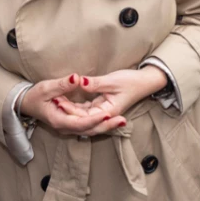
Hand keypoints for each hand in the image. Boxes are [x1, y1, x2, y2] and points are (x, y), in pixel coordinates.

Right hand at [20, 73, 125, 135]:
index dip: (94, 119)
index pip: (80, 123)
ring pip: (90, 129)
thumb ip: (62, 84)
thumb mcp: (46, 87)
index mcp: (59, 120)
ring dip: (105, 125)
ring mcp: (69, 126)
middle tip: (122, 120)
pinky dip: (99, 122)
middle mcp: (65, 127)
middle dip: (106, 126)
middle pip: (89, 130)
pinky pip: (88, 125)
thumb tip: (76, 78)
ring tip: (122, 121)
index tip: (107, 114)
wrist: (26, 104)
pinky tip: (112, 117)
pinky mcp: (72, 122)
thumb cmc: (35, 95)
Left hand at [53, 66, 167, 136]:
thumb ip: (95, 83)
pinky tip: (66, 101)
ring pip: (83, 116)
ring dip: (71, 109)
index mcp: (108, 112)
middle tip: (54, 101)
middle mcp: (104, 115)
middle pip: (82, 119)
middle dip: (68, 111)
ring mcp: (103, 111)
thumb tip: (79, 81)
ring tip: (57, 100)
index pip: (84, 116)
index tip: (58, 100)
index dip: (70, 109)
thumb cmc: (131, 81)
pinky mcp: (102, 106)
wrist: (145, 81)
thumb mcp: (112, 81)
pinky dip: (76, 106)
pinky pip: (86, 110)